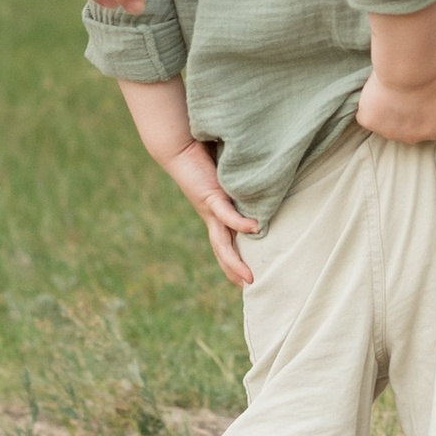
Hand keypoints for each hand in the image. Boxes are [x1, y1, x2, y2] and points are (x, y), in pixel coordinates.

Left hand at [164, 139, 260, 285]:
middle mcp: (212, 217)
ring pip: (222, 242)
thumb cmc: (204, 158)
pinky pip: (227, 214)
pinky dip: (239, 223)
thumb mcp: (227, 178)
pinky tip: (255, 229)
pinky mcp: (210, 196)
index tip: (246, 279)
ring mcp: (210, 209)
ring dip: (234, 261)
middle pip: (223, 250)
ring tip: (248, 277)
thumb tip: (257, 190)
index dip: (234, 261)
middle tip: (250, 287)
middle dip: (234, 270)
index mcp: (215, 215)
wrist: (178, 148)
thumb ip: (239, 187)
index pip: (226, 243)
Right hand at [354, 56, 435, 145]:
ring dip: (388, 113)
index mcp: (435, 131)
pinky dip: (369, 107)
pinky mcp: (369, 122)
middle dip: (407, 115)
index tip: (422, 96)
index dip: (425, 110)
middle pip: (408, 129)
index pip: (431, 125)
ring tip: (390, 91)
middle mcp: (412, 137)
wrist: (408, 69)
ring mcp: (388, 132)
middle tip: (406, 92)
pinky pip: (367, 117)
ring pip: (386, 125)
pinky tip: (374, 94)